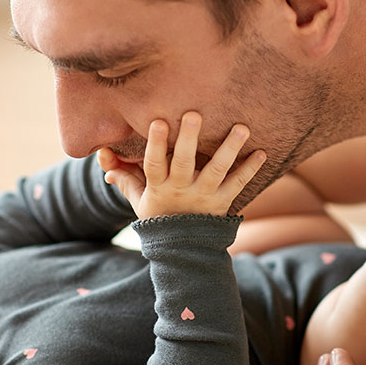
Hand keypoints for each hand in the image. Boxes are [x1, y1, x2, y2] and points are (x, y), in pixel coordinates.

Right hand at [102, 111, 264, 218]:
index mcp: (159, 187)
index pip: (154, 164)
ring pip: (217, 171)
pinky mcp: (223, 202)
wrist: (183, 250)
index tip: (159, 122)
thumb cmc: (159, 217)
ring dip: (230, 148)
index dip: (156, 144)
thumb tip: (103, 156)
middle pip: (185, 163)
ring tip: (242, 128)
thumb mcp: (139, 200)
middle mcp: (182, 191)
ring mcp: (204, 196)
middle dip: (189, 139)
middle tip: (194, 114)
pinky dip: (250, 169)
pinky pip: (238, 184)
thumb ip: (125, 177)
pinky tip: (262, 152)